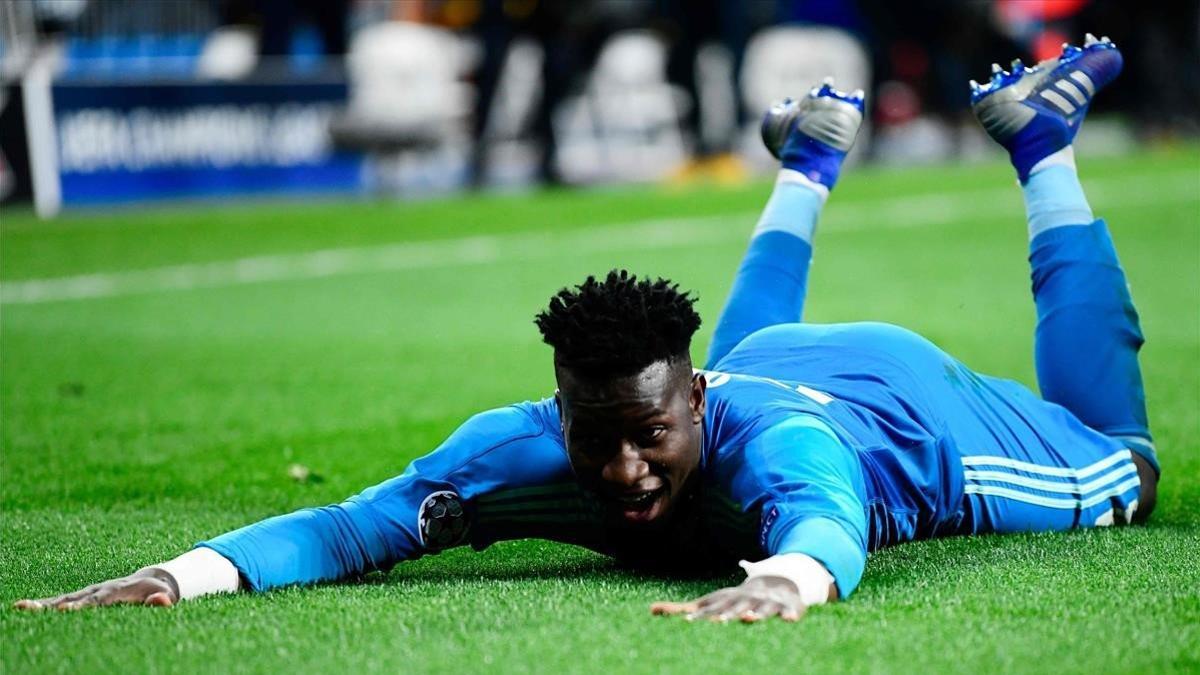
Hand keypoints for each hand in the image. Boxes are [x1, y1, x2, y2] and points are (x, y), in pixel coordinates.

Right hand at [13, 568, 178, 611]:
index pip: (99, 600)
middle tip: (32, 607)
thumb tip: (163, 600)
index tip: (65, 610)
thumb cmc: (158, 592)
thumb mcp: (167, 596)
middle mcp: (100, 589)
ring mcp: (90, 592)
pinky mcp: (84, 597)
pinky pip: (62, 601)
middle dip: (54, 603)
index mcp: (118, 591)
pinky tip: (24, 608)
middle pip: (75, 597)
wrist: (152, 579)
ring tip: (20, 607)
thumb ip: (163, 599)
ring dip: (43, 604)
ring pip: (64, 598)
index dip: (83, 605)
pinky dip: (45, 605)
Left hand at [650, 575, 806, 622]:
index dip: (700, 616)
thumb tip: (651, 610)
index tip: (688, 622)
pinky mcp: (787, 608)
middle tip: (717, 623)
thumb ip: (681, 609)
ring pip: (761, 609)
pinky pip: (789, 612)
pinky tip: (790, 621)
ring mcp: (766, 603)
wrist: (776, 582)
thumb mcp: (710, 602)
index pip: (711, 610)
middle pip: (734, 608)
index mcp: (725, 602)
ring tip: (750, 619)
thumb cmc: (735, 600)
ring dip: (756, 614)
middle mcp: (744, 600)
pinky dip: (790, 616)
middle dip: (726, 615)